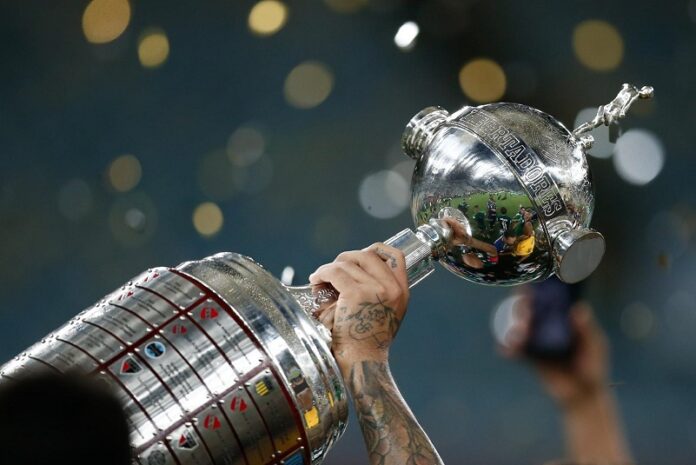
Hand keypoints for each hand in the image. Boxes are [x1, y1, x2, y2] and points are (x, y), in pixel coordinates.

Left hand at [309, 243, 408, 365]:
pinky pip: (335, 272)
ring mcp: (375, 289)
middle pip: (368, 254)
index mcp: (402, 292)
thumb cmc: (367, 344)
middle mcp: (392, 288)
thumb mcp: (385, 315)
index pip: (396, 256)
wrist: (362, 363)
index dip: (376, 249)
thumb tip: (357, 272)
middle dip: (347, 257)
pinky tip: (315, 281)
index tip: (359, 255)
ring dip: (330, 267)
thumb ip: (380, 294)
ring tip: (320, 279)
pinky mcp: (355, 293)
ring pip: (348, 262)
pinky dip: (322, 273)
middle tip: (334, 269)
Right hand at [503, 295, 608, 407]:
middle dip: (521, 308)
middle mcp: (546, 328)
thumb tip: (579, 308)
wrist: (584, 396)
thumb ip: (587, 329)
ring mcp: (536, 342)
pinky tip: (504, 349)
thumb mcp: (595, 346)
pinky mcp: (530, 358)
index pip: (545, 300)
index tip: (530, 287)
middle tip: (525, 314)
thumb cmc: (594, 367)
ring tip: (518, 335)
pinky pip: (515, 351)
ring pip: (518, 328)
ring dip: (513, 327)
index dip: (535, 291)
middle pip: (527, 311)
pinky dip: (507, 348)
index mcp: (561, 320)